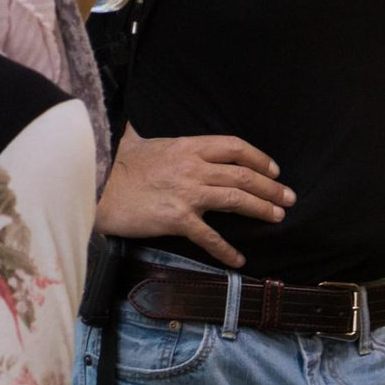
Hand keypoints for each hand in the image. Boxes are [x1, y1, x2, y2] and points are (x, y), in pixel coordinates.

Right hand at [94, 129, 292, 268]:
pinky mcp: (177, 219)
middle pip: (242, 175)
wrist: (95, 187)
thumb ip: (148, 134)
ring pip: (235, 199)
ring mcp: (187, 193)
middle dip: (270, 186)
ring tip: (279, 217)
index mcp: (187, 146)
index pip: (233, 147)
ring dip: (261, 208)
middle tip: (289, 198)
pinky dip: (227, 249)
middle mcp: (193, 167)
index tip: (273, 170)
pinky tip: (239, 259)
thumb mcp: (137, 140)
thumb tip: (137, 125)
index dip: (258, 158)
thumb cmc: (114, 165)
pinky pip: (209, 236)